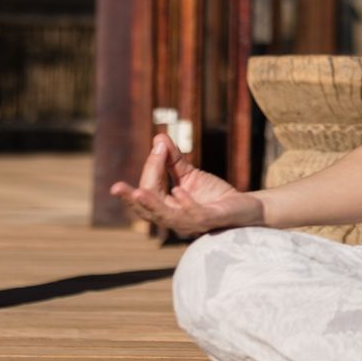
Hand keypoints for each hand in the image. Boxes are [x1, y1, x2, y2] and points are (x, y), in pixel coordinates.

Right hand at [109, 133, 255, 237]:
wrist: (245, 207)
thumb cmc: (214, 195)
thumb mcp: (190, 175)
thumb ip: (173, 161)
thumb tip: (158, 138)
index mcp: (167, 209)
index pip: (150, 190)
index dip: (151, 168)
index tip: (158, 145)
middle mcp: (175, 220)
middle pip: (148, 210)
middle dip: (131, 199)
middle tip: (116, 187)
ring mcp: (192, 222)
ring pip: (166, 216)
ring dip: (151, 203)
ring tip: (138, 191)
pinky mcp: (211, 220)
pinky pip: (194, 215)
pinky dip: (185, 203)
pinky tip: (178, 191)